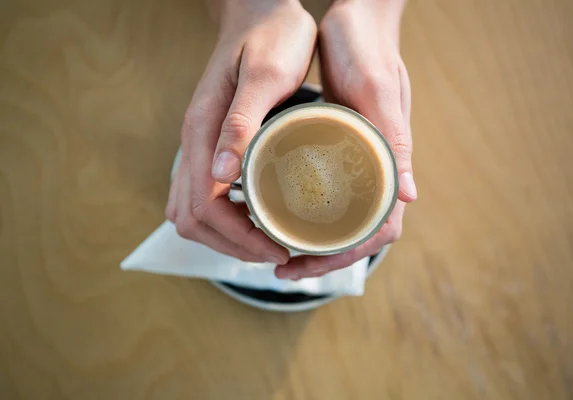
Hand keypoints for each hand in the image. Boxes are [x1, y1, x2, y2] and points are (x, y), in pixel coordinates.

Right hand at [166, 0, 316, 263]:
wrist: (259, 11)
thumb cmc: (271, 38)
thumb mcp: (266, 76)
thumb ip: (241, 124)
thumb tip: (222, 178)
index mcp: (202, 130)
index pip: (205, 206)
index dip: (239, 237)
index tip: (278, 249)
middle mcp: (193, 142)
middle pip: (190, 218)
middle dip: (231, 245)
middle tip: (276, 253)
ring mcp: (198, 144)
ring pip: (190, 211)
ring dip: (224, 237)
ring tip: (266, 243)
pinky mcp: (209, 144)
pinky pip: (202, 194)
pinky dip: (224, 219)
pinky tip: (255, 218)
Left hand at [275, 0, 415, 278]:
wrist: (358, 18)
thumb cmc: (368, 48)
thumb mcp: (377, 90)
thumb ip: (395, 140)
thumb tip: (411, 197)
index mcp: (391, 160)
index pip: (378, 228)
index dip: (345, 255)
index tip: (303, 263)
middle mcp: (376, 167)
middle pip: (357, 231)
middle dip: (322, 257)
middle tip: (280, 266)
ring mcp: (357, 160)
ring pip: (342, 217)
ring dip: (313, 241)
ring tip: (276, 249)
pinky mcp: (339, 147)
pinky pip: (328, 192)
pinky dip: (306, 212)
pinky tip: (278, 212)